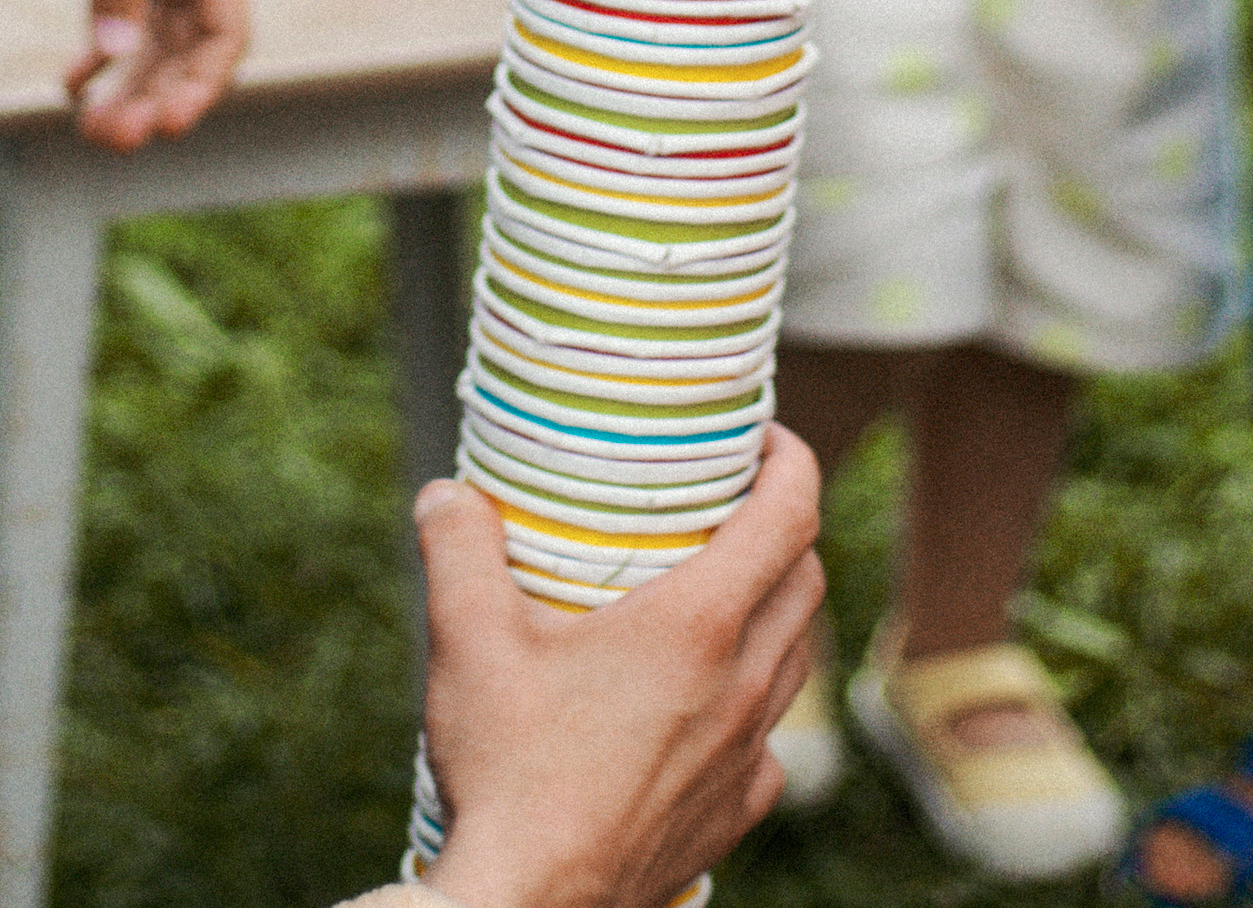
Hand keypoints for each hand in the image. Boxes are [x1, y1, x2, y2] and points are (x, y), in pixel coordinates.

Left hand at [69, 0, 248, 151]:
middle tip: (106, 139)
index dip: (201, 87)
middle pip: (189, 51)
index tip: (163, 126)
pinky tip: (71, 83)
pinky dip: (102, 55)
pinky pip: (128, 19)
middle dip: (154, 98)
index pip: (225, 35)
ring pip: (158, 44)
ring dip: (129, 87)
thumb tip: (111, 55)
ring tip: (90, 127)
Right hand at [419, 424, 824, 907]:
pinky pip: (769, 744)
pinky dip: (753, 707)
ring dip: (775, 614)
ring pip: (795, 659)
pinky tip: (705, 710)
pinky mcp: (733, 815)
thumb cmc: (510, 773)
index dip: (790, 459)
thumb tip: (445, 492)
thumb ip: (457, 548)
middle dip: (783, 529)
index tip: (761, 439)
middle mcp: (741, 684)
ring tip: (719, 599)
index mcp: (698, 625)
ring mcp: (745, 756)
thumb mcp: (468, 642)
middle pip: (806, 580)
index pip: (790, 514)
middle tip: (731, 507)